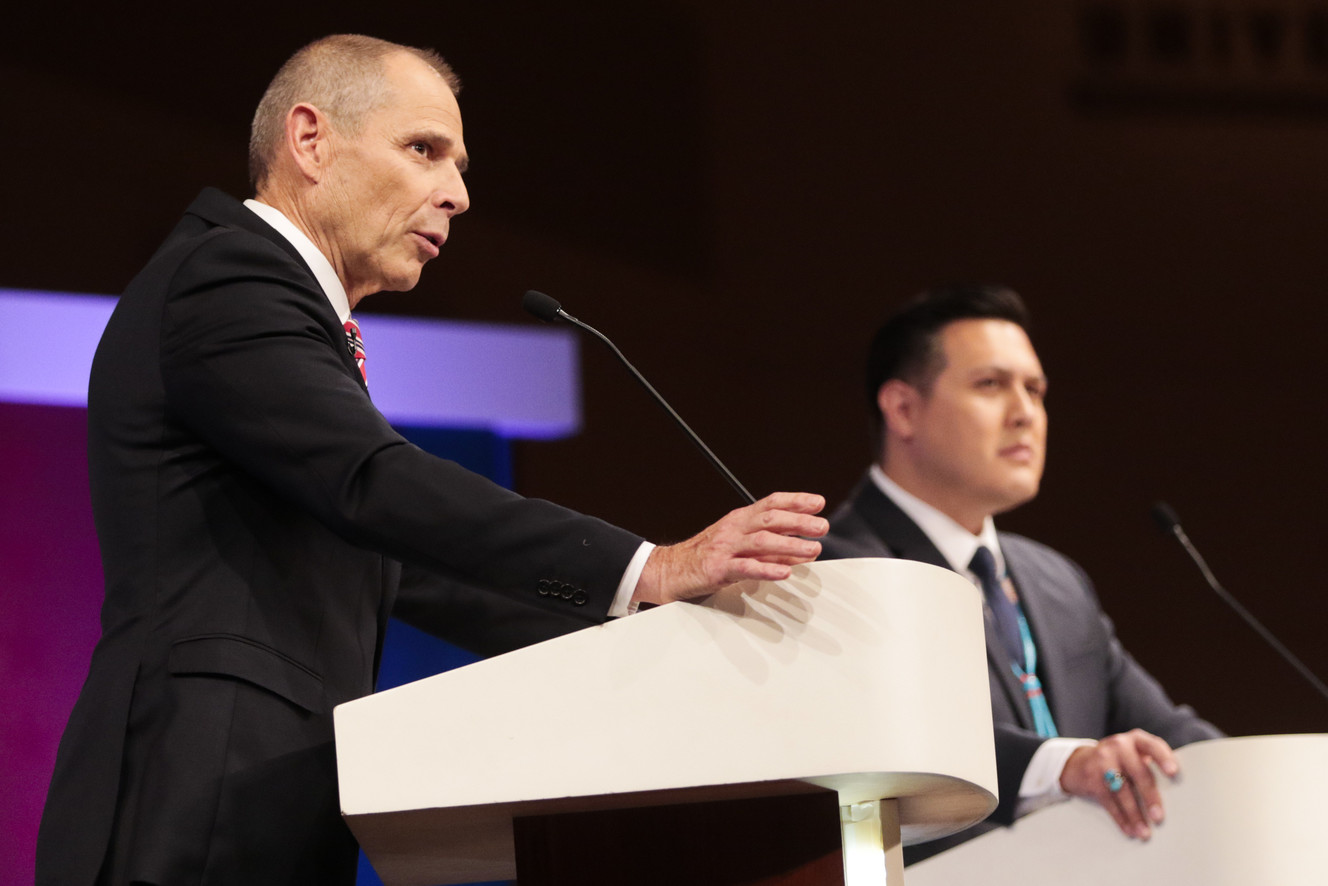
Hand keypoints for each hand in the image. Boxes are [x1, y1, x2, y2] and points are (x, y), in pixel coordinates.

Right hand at [632, 492, 826, 606]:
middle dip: (799, 521)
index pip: (771, 503)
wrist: (669, 569)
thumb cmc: (706, 556)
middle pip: (770, 519)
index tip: (818, 503)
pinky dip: (767, 569)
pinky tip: (784, 572)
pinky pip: (745, 568)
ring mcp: (725, 548)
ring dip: (790, 545)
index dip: (796, 500)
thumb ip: (770, 548)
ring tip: (812, 549)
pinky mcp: (717, 569)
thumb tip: (802, 550)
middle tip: (822, 526)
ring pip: (761, 542)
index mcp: (739, 519)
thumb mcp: (739, 545)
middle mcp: (734, 529)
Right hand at [1059, 729, 1179, 839]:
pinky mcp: (1091, 778)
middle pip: (1138, 772)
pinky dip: (1120, 818)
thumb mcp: (1133, 755)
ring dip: (1135, 814)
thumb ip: (1150, 765)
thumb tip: (1179, 795)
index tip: (1174, 773)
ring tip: (1145, 832)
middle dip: (1150, 796)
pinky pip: (1108, 801)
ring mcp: (1102, 760)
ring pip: (1122, 791)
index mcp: (1135, 740)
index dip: (1164, 758)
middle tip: (1159, 817)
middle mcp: (1118, 746)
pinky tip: (1130, 830)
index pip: (1153, 746)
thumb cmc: (1118, 762)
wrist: (1078, 762)